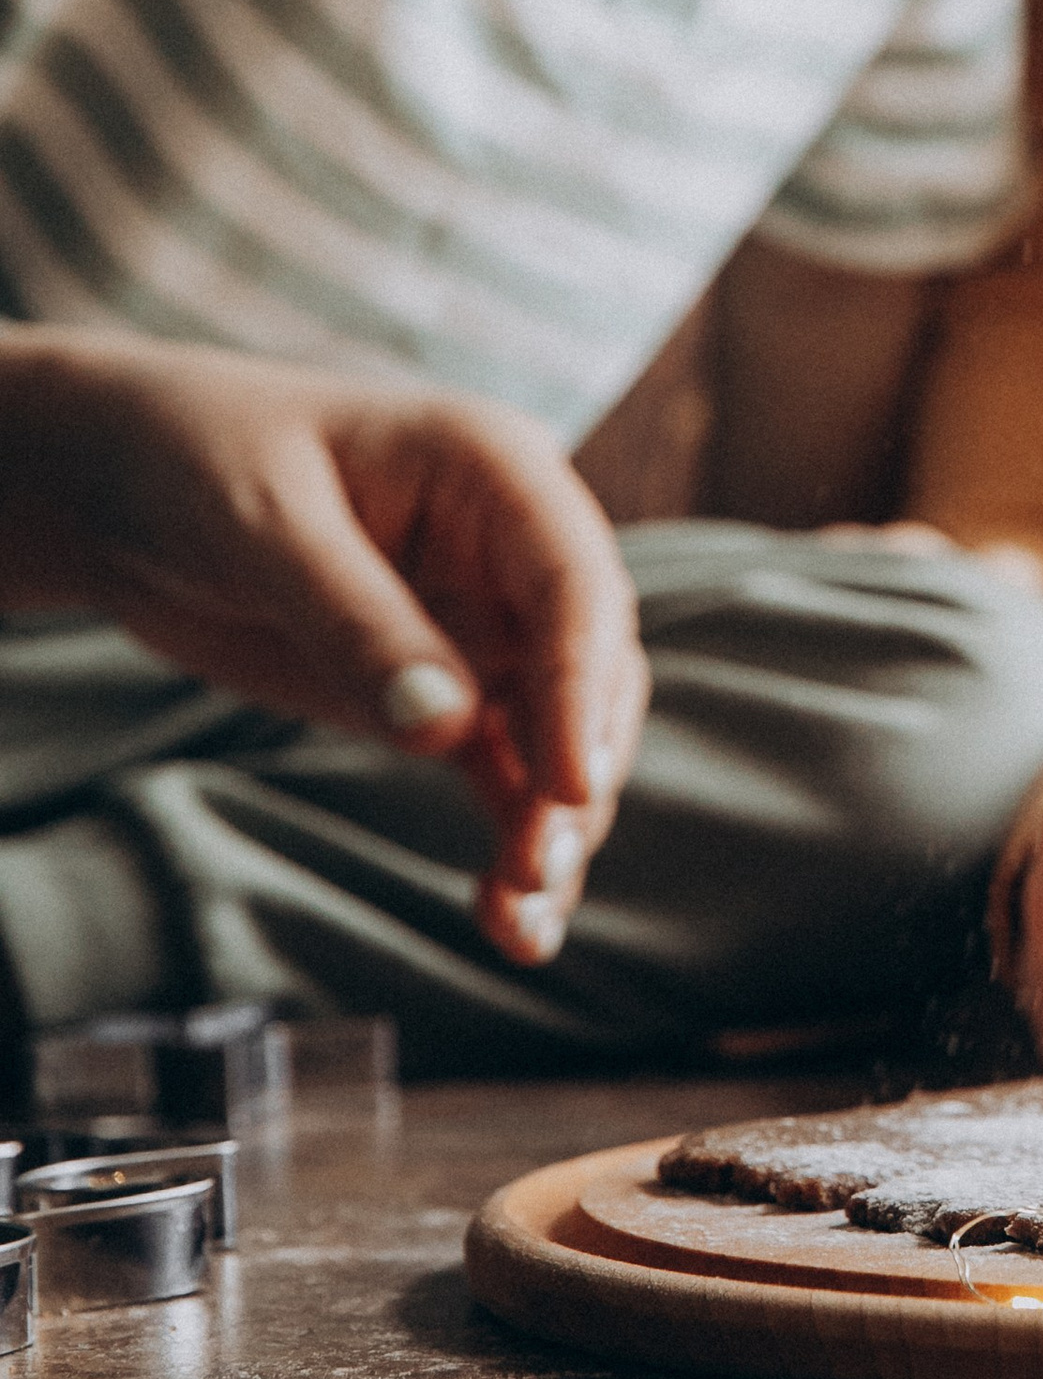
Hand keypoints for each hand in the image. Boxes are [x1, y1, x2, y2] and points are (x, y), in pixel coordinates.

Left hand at [0, 334, 646, 967]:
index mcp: (493, 469)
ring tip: (522, 917)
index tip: (573, 785)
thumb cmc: (195, 460)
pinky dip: (510, 836)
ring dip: (554, 823)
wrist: (118, 485)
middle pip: (588, 668)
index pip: (571, 582)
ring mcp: (480, 623)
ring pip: (559, 732)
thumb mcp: (262, 526)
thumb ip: (354, 621)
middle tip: (542, 863)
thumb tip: (446, 729)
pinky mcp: (443, 690)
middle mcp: (510, 549)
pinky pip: (503, 771)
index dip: (582, 685)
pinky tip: (508, 918)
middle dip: (578, 767)